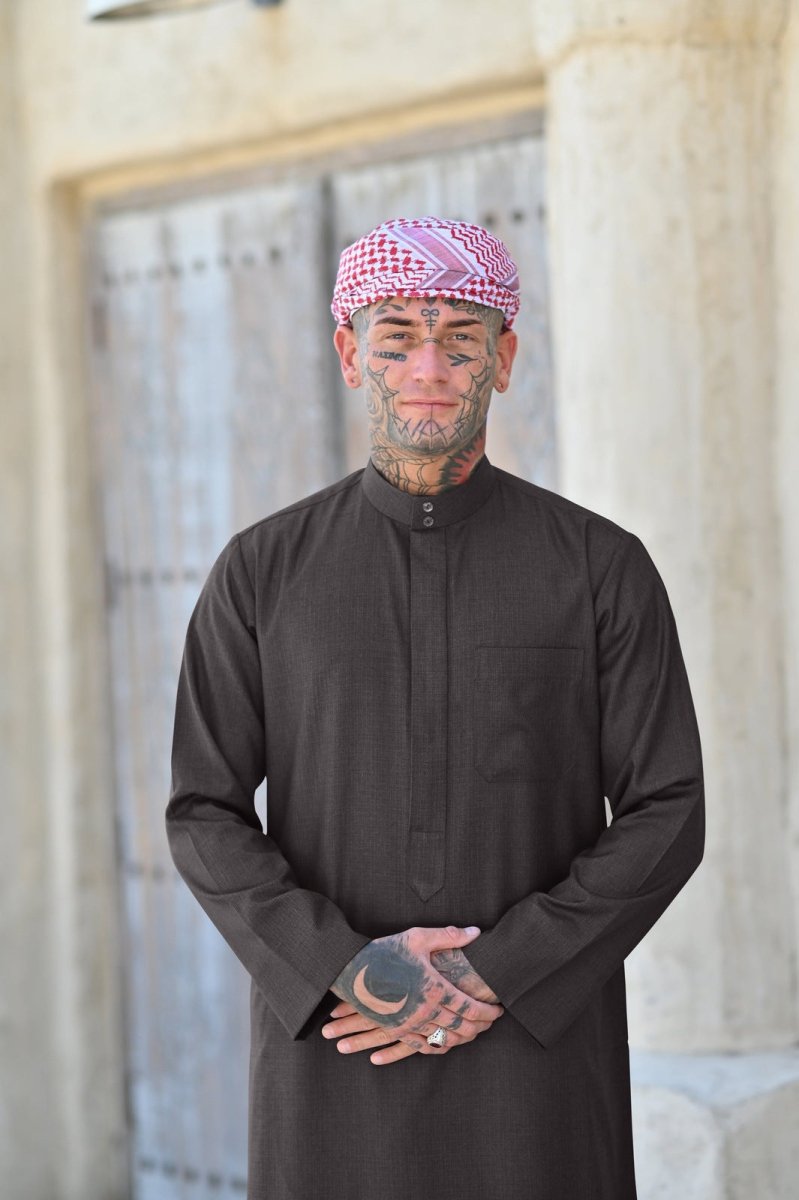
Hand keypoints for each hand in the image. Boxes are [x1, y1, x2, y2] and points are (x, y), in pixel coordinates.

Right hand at [322, 925, 503, 1066]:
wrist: (349, 970)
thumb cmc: (385, 950)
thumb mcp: (417, 937)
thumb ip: (449, 936)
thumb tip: (476, 933)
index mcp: (434, 988)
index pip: (470, 1007)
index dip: (488, 1011)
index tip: (498, 1009)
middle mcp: (425, 1010)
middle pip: (462, 1027)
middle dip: (481, 1026)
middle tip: (492, 1021)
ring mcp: (411, 1024)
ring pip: (446, 1040)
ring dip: (464, 1038)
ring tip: (475, 1031)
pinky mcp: (397, 1030)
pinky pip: (424, 1047)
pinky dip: (440, 1047)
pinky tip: (447, 1042)